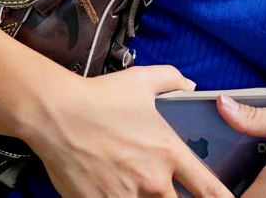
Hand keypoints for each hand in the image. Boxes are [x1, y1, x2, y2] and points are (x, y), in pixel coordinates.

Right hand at [27, 65, 233, 197]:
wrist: (55, 114)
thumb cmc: (99, 97)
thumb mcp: (142, 80)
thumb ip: (173, 80)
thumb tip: (190, 86)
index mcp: (168, 153)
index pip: (210, 190)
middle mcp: (152, 181)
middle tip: (165, 188)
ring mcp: (125, 197)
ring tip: (137, 187)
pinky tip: (113, 190)